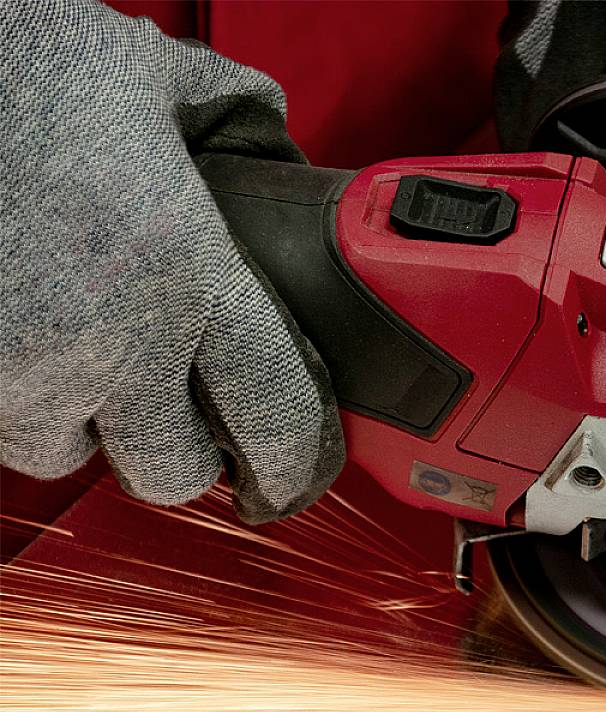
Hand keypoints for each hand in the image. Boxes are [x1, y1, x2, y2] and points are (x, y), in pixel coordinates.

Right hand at [0, 0, 343, 522]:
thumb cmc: (31, 65)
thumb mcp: (158, 72)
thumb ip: (236, 117)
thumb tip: (278, 147)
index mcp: (184, 268)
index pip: (271, 406)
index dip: (291, 456)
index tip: (294, 469)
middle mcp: (109, 335)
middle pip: (172, 469)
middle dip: (186, 454)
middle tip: (189, 414)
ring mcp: (22, 364)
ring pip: (74, 455)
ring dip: (96, 428)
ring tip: (103, 371)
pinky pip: (5, 427)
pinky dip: (29, 405)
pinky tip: (43, 351)